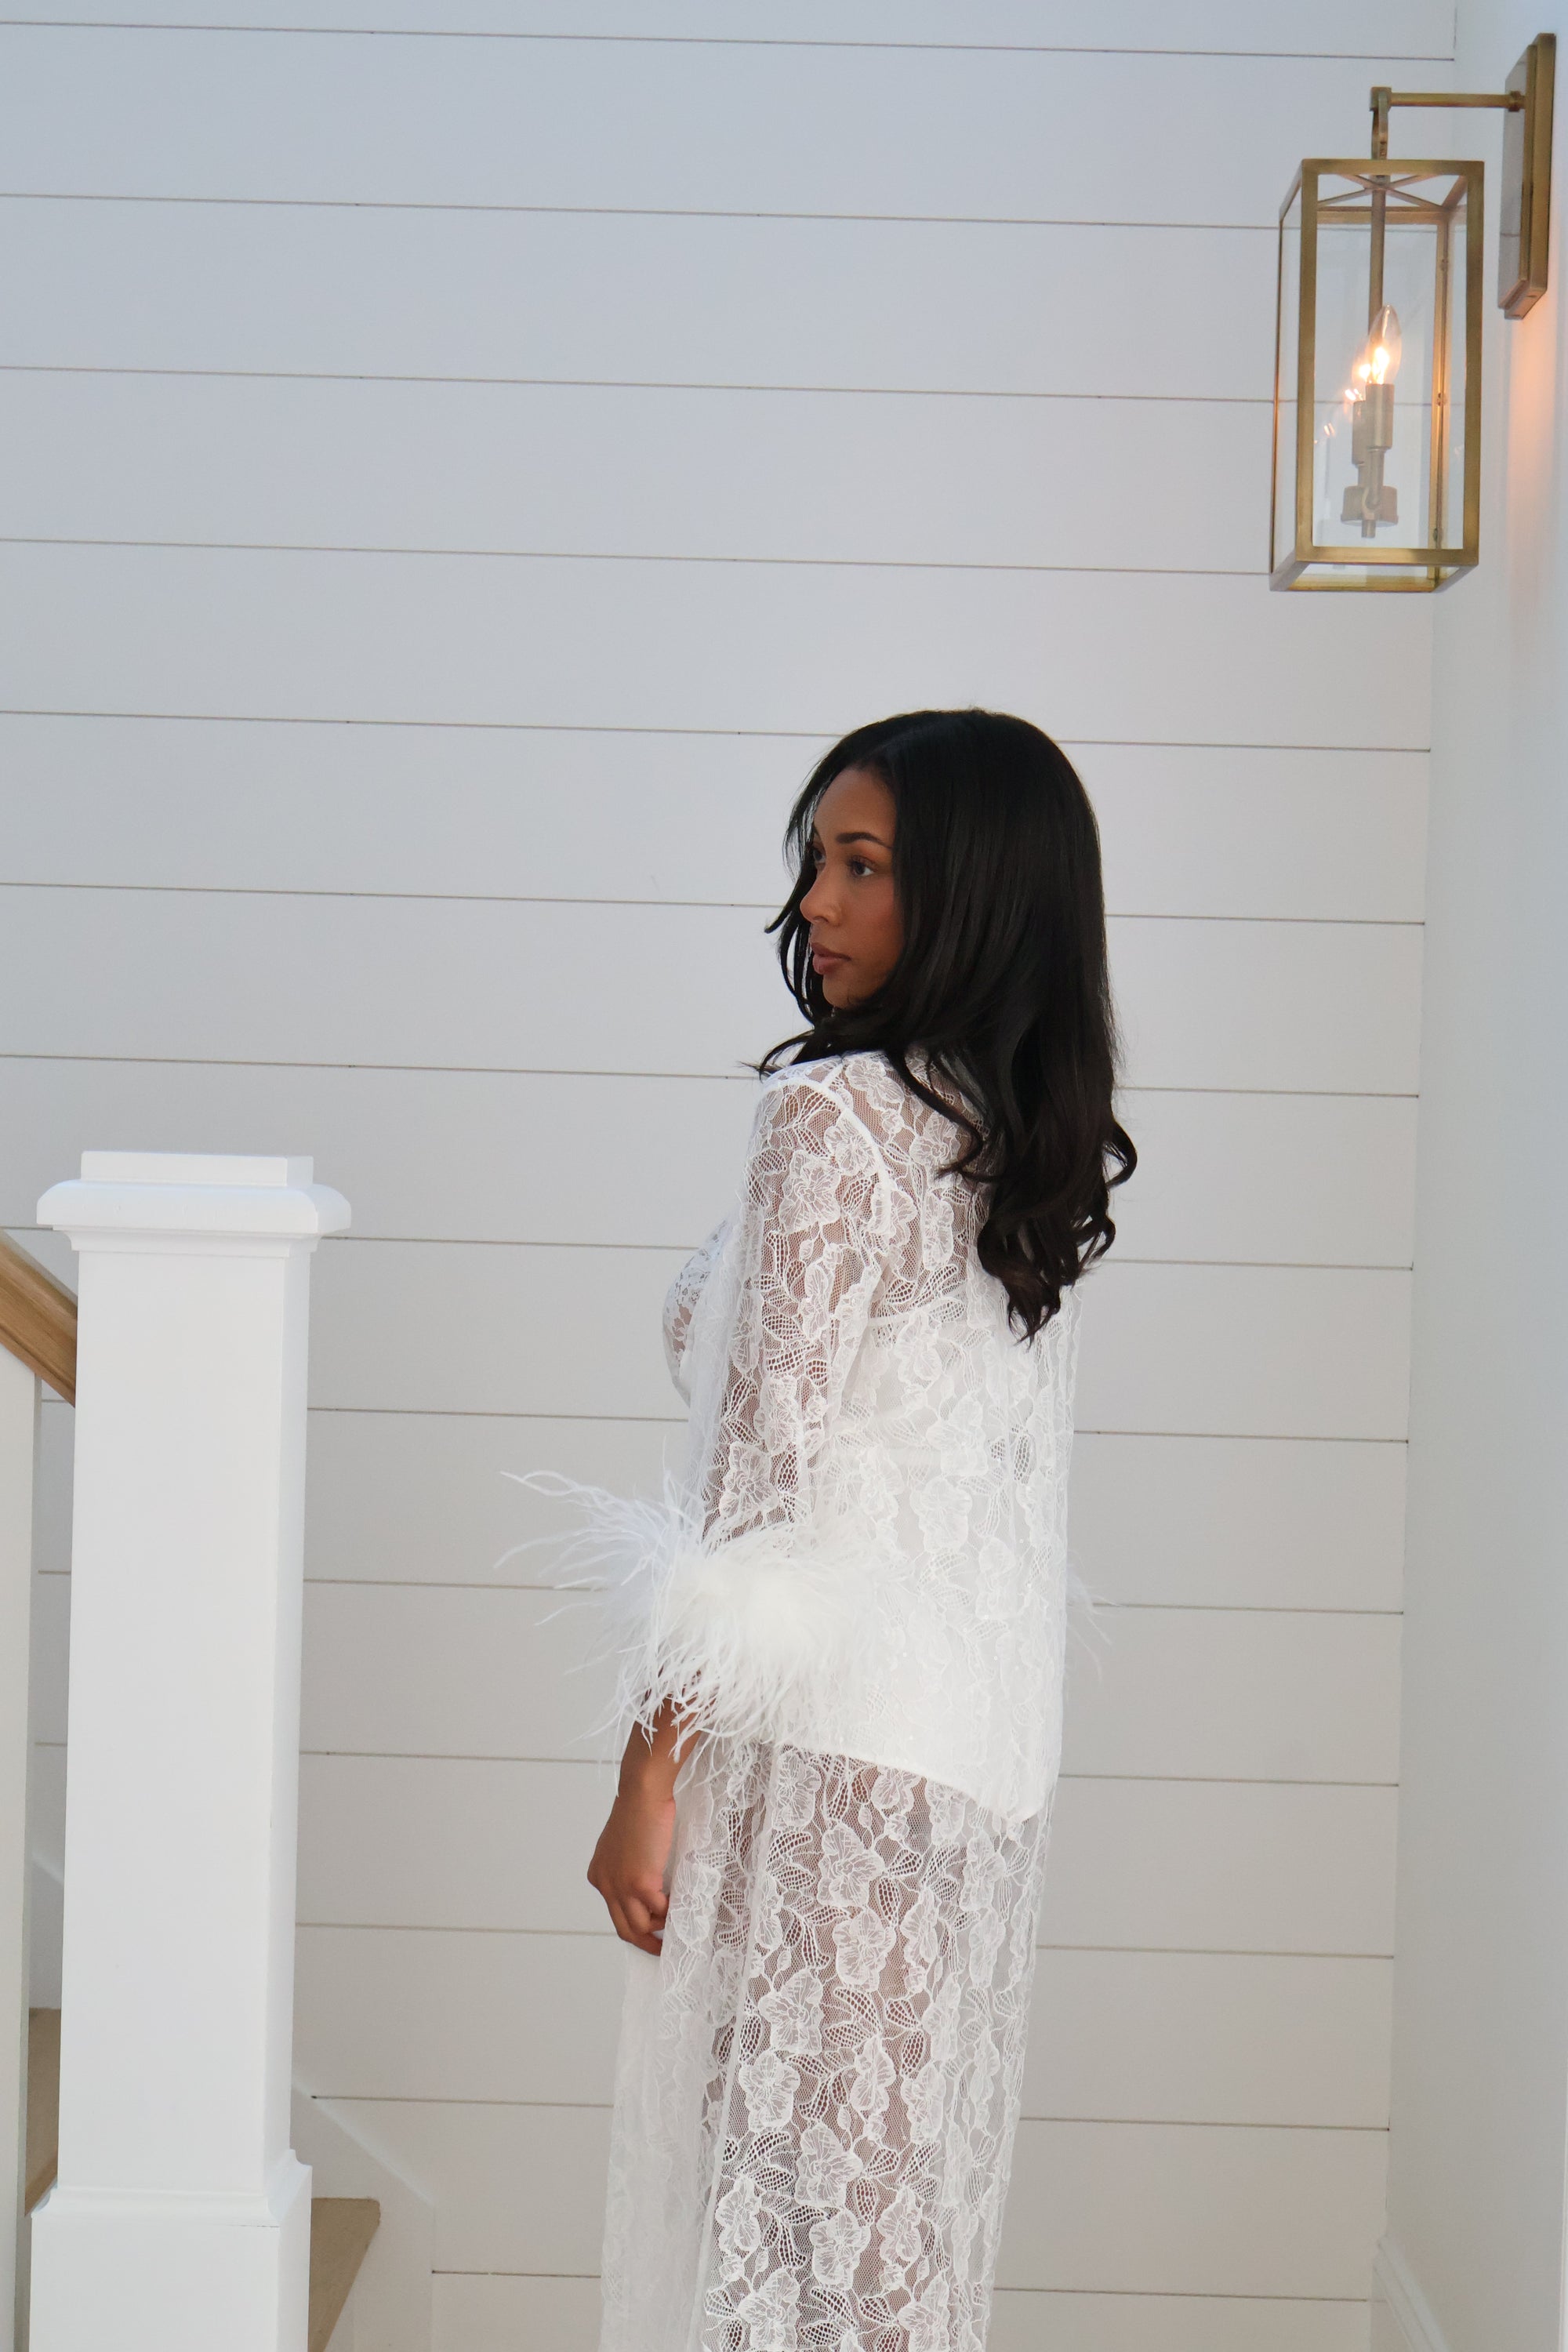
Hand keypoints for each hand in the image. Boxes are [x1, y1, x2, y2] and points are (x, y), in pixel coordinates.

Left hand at [588, 1717, 681, 1955]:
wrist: (642, 1792)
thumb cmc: (640, 1809)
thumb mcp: (626, 1844)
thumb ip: (629, 1866)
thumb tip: (648, 1884)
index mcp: (598, 1875)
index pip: (614, 1911)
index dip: (634, 1923)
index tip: (650, 1929)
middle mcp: (604, 1884)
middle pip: (623, 1928)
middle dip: (644, 1943)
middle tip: (662, 1950)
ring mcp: (620, 1887)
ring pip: (638, 1927)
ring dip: (659, 1932)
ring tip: (676, 1929)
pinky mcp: (639, 1883)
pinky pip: (658, 1911)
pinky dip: (670, 1913)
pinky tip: (680, 1906)